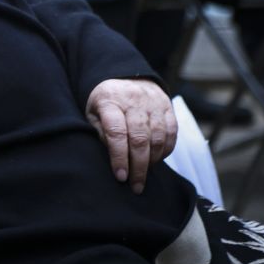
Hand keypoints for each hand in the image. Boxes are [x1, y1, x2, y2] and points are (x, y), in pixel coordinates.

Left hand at [85, 78, 176, 194]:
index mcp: (109, 100)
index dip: (119, 157)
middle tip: (135, 185)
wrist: (127, 77)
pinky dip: (165, 150)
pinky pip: (171, 133)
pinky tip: (156, 160)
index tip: (120, 177)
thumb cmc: (106, 102)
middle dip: (138, 166)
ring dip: (152, 160)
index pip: (116, 132)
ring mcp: (153, 103)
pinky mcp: (167, 106)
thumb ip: (100, 133)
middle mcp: (133, 100)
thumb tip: (112, 158)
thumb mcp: (93, 113)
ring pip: (157, 137)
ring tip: (144, 173)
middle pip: (139, 138)